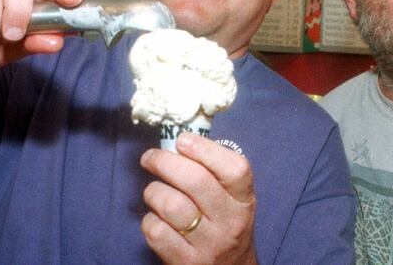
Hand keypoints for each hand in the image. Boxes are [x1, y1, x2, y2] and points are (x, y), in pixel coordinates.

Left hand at [140, 133, 257, 264]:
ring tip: (153, 191)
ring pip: (172, 205)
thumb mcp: (233, 201)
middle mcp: (230, 222)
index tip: (182, 140)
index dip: (205, 149)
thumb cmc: (225, 226)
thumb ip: (214, 174)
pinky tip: (155, 218)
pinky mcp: (186, 262)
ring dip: (154, 192)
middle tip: (150, 157)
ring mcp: (209, 244)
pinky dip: (149, 219)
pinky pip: (157, 232)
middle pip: (196, 181)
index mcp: (244, 200)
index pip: (235, 168)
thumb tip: (180, 142)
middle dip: (165, 162)